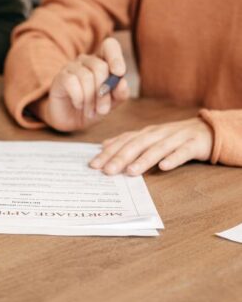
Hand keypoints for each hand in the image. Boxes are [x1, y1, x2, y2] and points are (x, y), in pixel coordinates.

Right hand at [42, 37, 129, 131]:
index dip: (116, 57)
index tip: (120, 73)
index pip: (109, 45)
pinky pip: (72, 82)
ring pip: (86, 77)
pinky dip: (79, 98)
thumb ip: (120, 93)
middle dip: (104, 92)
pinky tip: (79, 105)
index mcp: (102, 61)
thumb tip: (122, 83)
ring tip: (90, 112)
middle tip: (103, 110)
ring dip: (91, 99)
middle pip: (100, 67)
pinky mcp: (60, 77)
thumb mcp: (111, 103)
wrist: (70, 120)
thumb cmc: (93, 107)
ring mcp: (71, 67)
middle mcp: (86, 60)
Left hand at [89, 118, 212, 175]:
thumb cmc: (174, 138)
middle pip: (137, 144)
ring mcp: (176, 138)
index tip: (93, 165)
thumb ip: (128, 141)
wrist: (207, 130)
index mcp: (146, 133)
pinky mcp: (194, 144)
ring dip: (144, 160)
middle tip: (107, 171)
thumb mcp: (149, 138)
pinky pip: (183, 152)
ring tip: (131, 171)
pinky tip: (164, 167)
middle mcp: (159, 133)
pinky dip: (173, 158)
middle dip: (121, 157)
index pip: (123, 141)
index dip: (108, 152)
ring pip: (158, 148)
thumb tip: (104, 145)